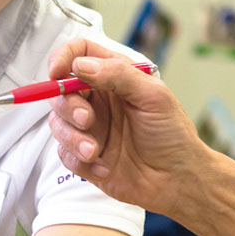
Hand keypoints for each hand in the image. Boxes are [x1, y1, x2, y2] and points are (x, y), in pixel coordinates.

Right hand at [46, 42, 206, 218]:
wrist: (177, 180)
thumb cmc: (173, 135)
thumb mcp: (153, 96)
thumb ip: (118, 75)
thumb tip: (81, 64)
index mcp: (114, 79)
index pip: (80, 55)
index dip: (63, 57)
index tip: (57, 71)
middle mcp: (99, 101)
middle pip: (61, 90)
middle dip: (68, 105)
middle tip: (87, 119)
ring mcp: (90, 129)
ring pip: (58, 123)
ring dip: (72, 137)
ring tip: (94, 150)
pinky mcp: (85, 157)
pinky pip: (63, 154)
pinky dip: (78, 160)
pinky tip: (103, 166)